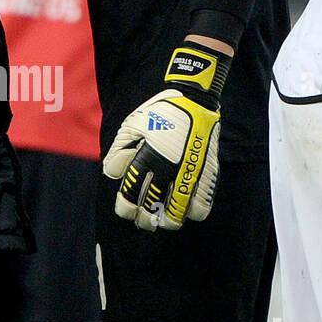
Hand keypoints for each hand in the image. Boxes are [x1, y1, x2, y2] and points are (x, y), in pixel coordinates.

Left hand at [102, 44, 230, 230]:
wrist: (195, 99)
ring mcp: (190, 170)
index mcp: (147, 155)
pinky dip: (195, 212)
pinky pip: (204, 200)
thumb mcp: (132, 125)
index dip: (126, 208)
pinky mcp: (208, 170)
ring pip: (179, 210)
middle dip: (146, 219)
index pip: (131, 192)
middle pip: (154, 206)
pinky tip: (189, 212)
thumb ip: (119, 151)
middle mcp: (168, 166)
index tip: (126, 212)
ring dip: (170, 221)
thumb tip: (114, 176)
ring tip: (166, 222)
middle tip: (144, 222)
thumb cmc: (160, 113)